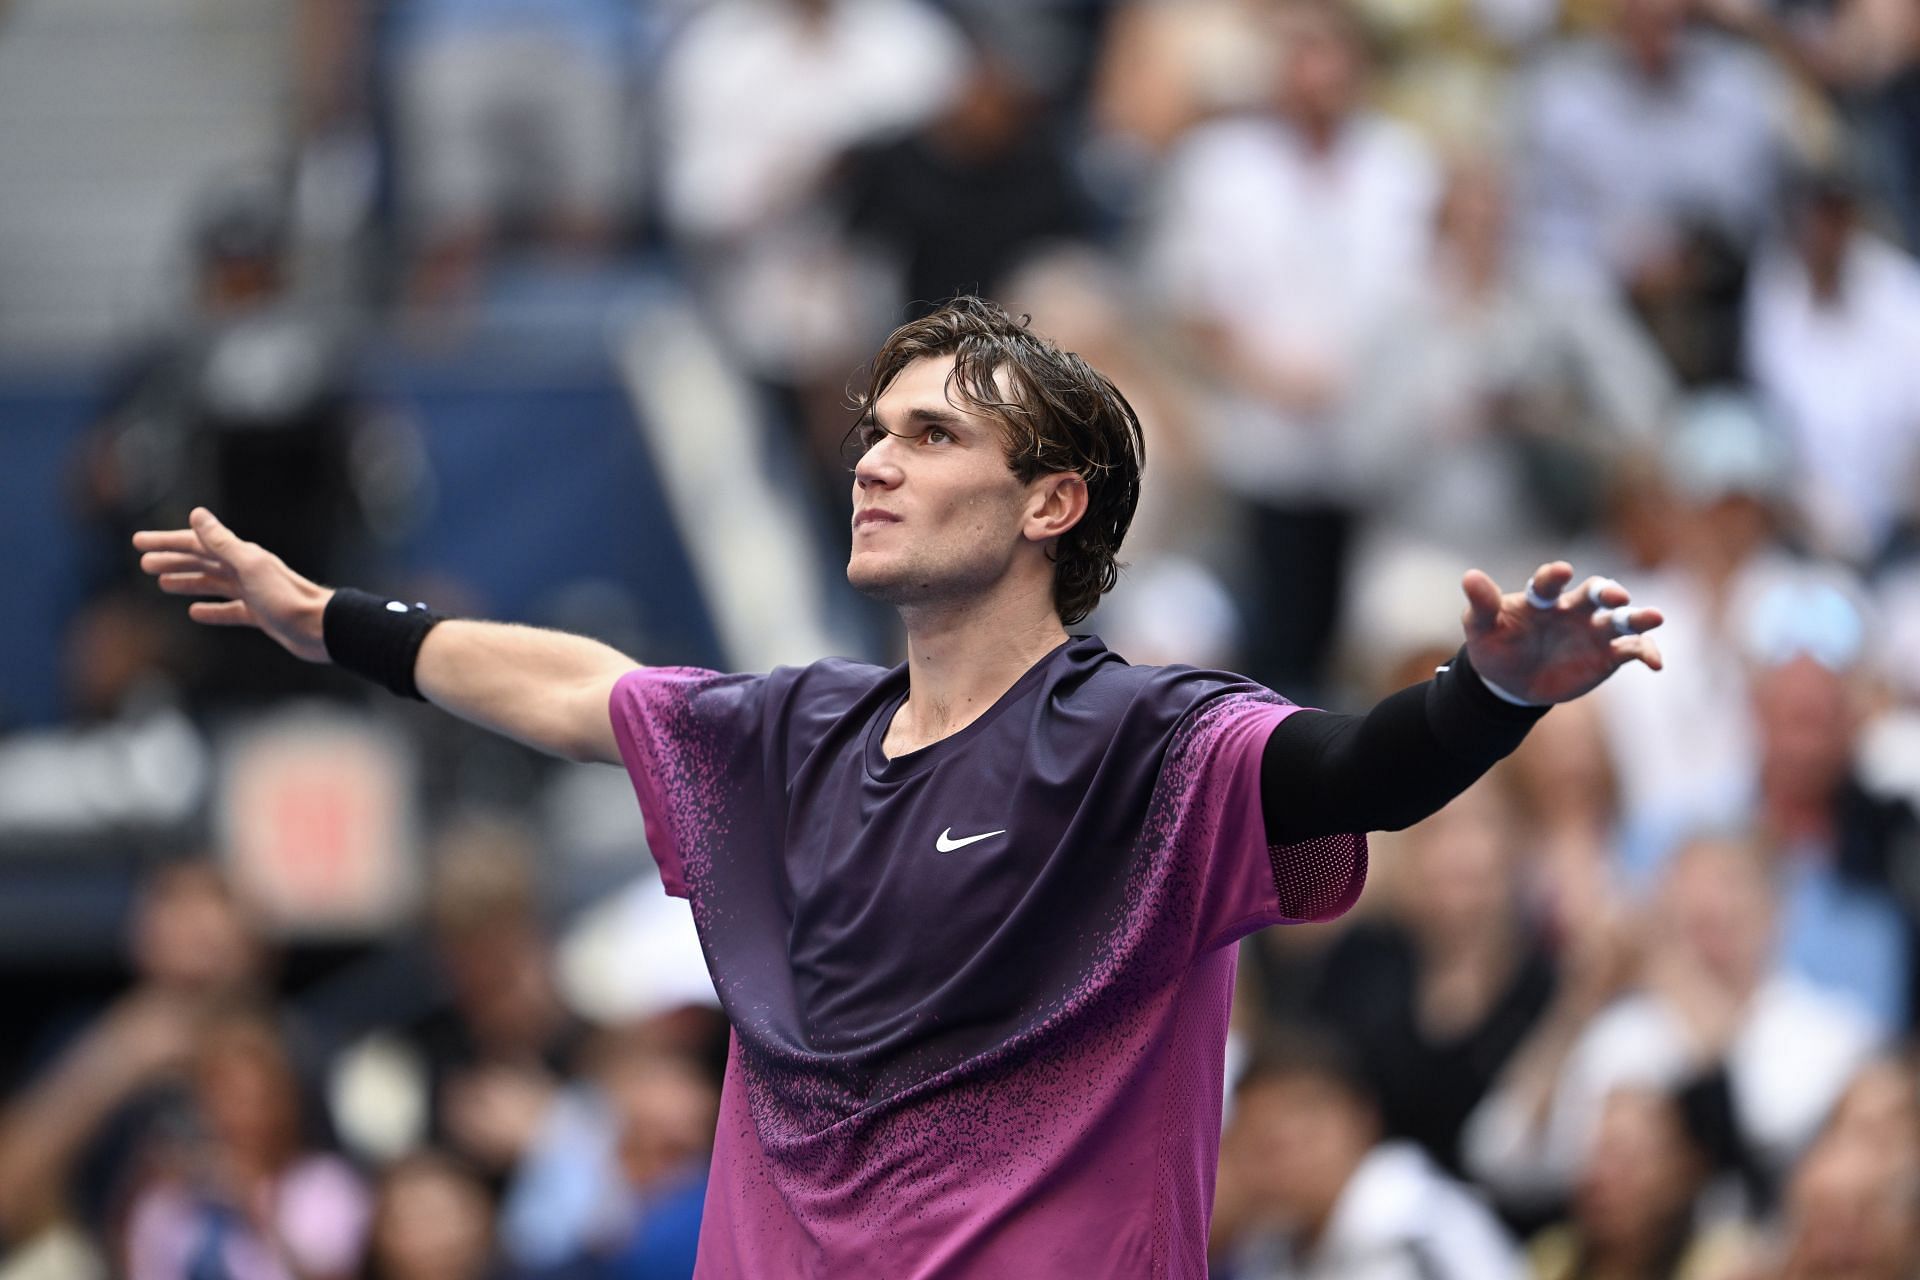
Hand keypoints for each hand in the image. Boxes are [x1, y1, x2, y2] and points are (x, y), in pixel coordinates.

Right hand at [133, 508, 332, 663]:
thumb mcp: (251, 567)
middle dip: (173, 560)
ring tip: (162, 583)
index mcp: (243, 556)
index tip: (138, 543)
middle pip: (203, 562)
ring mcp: (255, 593)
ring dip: (188, 581)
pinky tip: (195, 613)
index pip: (197, 544)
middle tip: (144, 563)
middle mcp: (248, 571)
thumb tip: (196, 514)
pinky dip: (211, 610)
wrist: (321, 628)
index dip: (167, 542)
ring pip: (214, 584)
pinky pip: (230, 611)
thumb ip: (223, 542)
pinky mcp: (261, 616)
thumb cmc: (287, 598)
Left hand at [1461, 561, 1662, 704]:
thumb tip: (1470, 576)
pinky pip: (1633, 650)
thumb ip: (1482, 605)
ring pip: (1622, 618)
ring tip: (1655, 618)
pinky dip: (1647, 652)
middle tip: (1615, 596)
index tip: (1561, 572)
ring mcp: (1594, 631)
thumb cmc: (1496, 646)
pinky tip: (1656, 663)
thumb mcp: (1481, 628)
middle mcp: (1573, 609)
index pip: (1549, 583)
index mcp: (1542, 599)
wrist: (1511, 682)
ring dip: (1639, 617)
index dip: (1554, 576)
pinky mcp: (1608, 655)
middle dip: (1607, 591)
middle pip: (1595, 592)